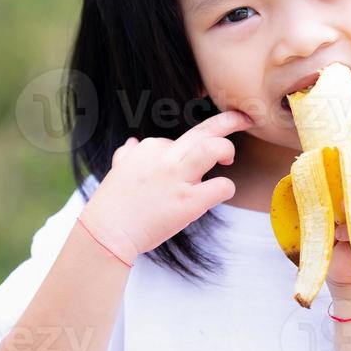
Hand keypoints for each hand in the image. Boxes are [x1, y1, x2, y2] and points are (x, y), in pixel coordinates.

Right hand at [78, 109, 250, 260]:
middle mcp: (165, 157)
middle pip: (204, 130)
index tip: (184, 167)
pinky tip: (218, 194)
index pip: (179, 141)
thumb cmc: (113, 205)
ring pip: (213, 148)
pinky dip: (226, 188)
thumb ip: (127, 154)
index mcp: (149, 148)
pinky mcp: (189, 201)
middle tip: (243, 119)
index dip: (186, 153)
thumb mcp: (117, 170)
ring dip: (226, 148)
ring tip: (229, 158)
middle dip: (229, 121)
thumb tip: (131, 143)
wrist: (107, 232)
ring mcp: (178, 178)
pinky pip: (221, 186)